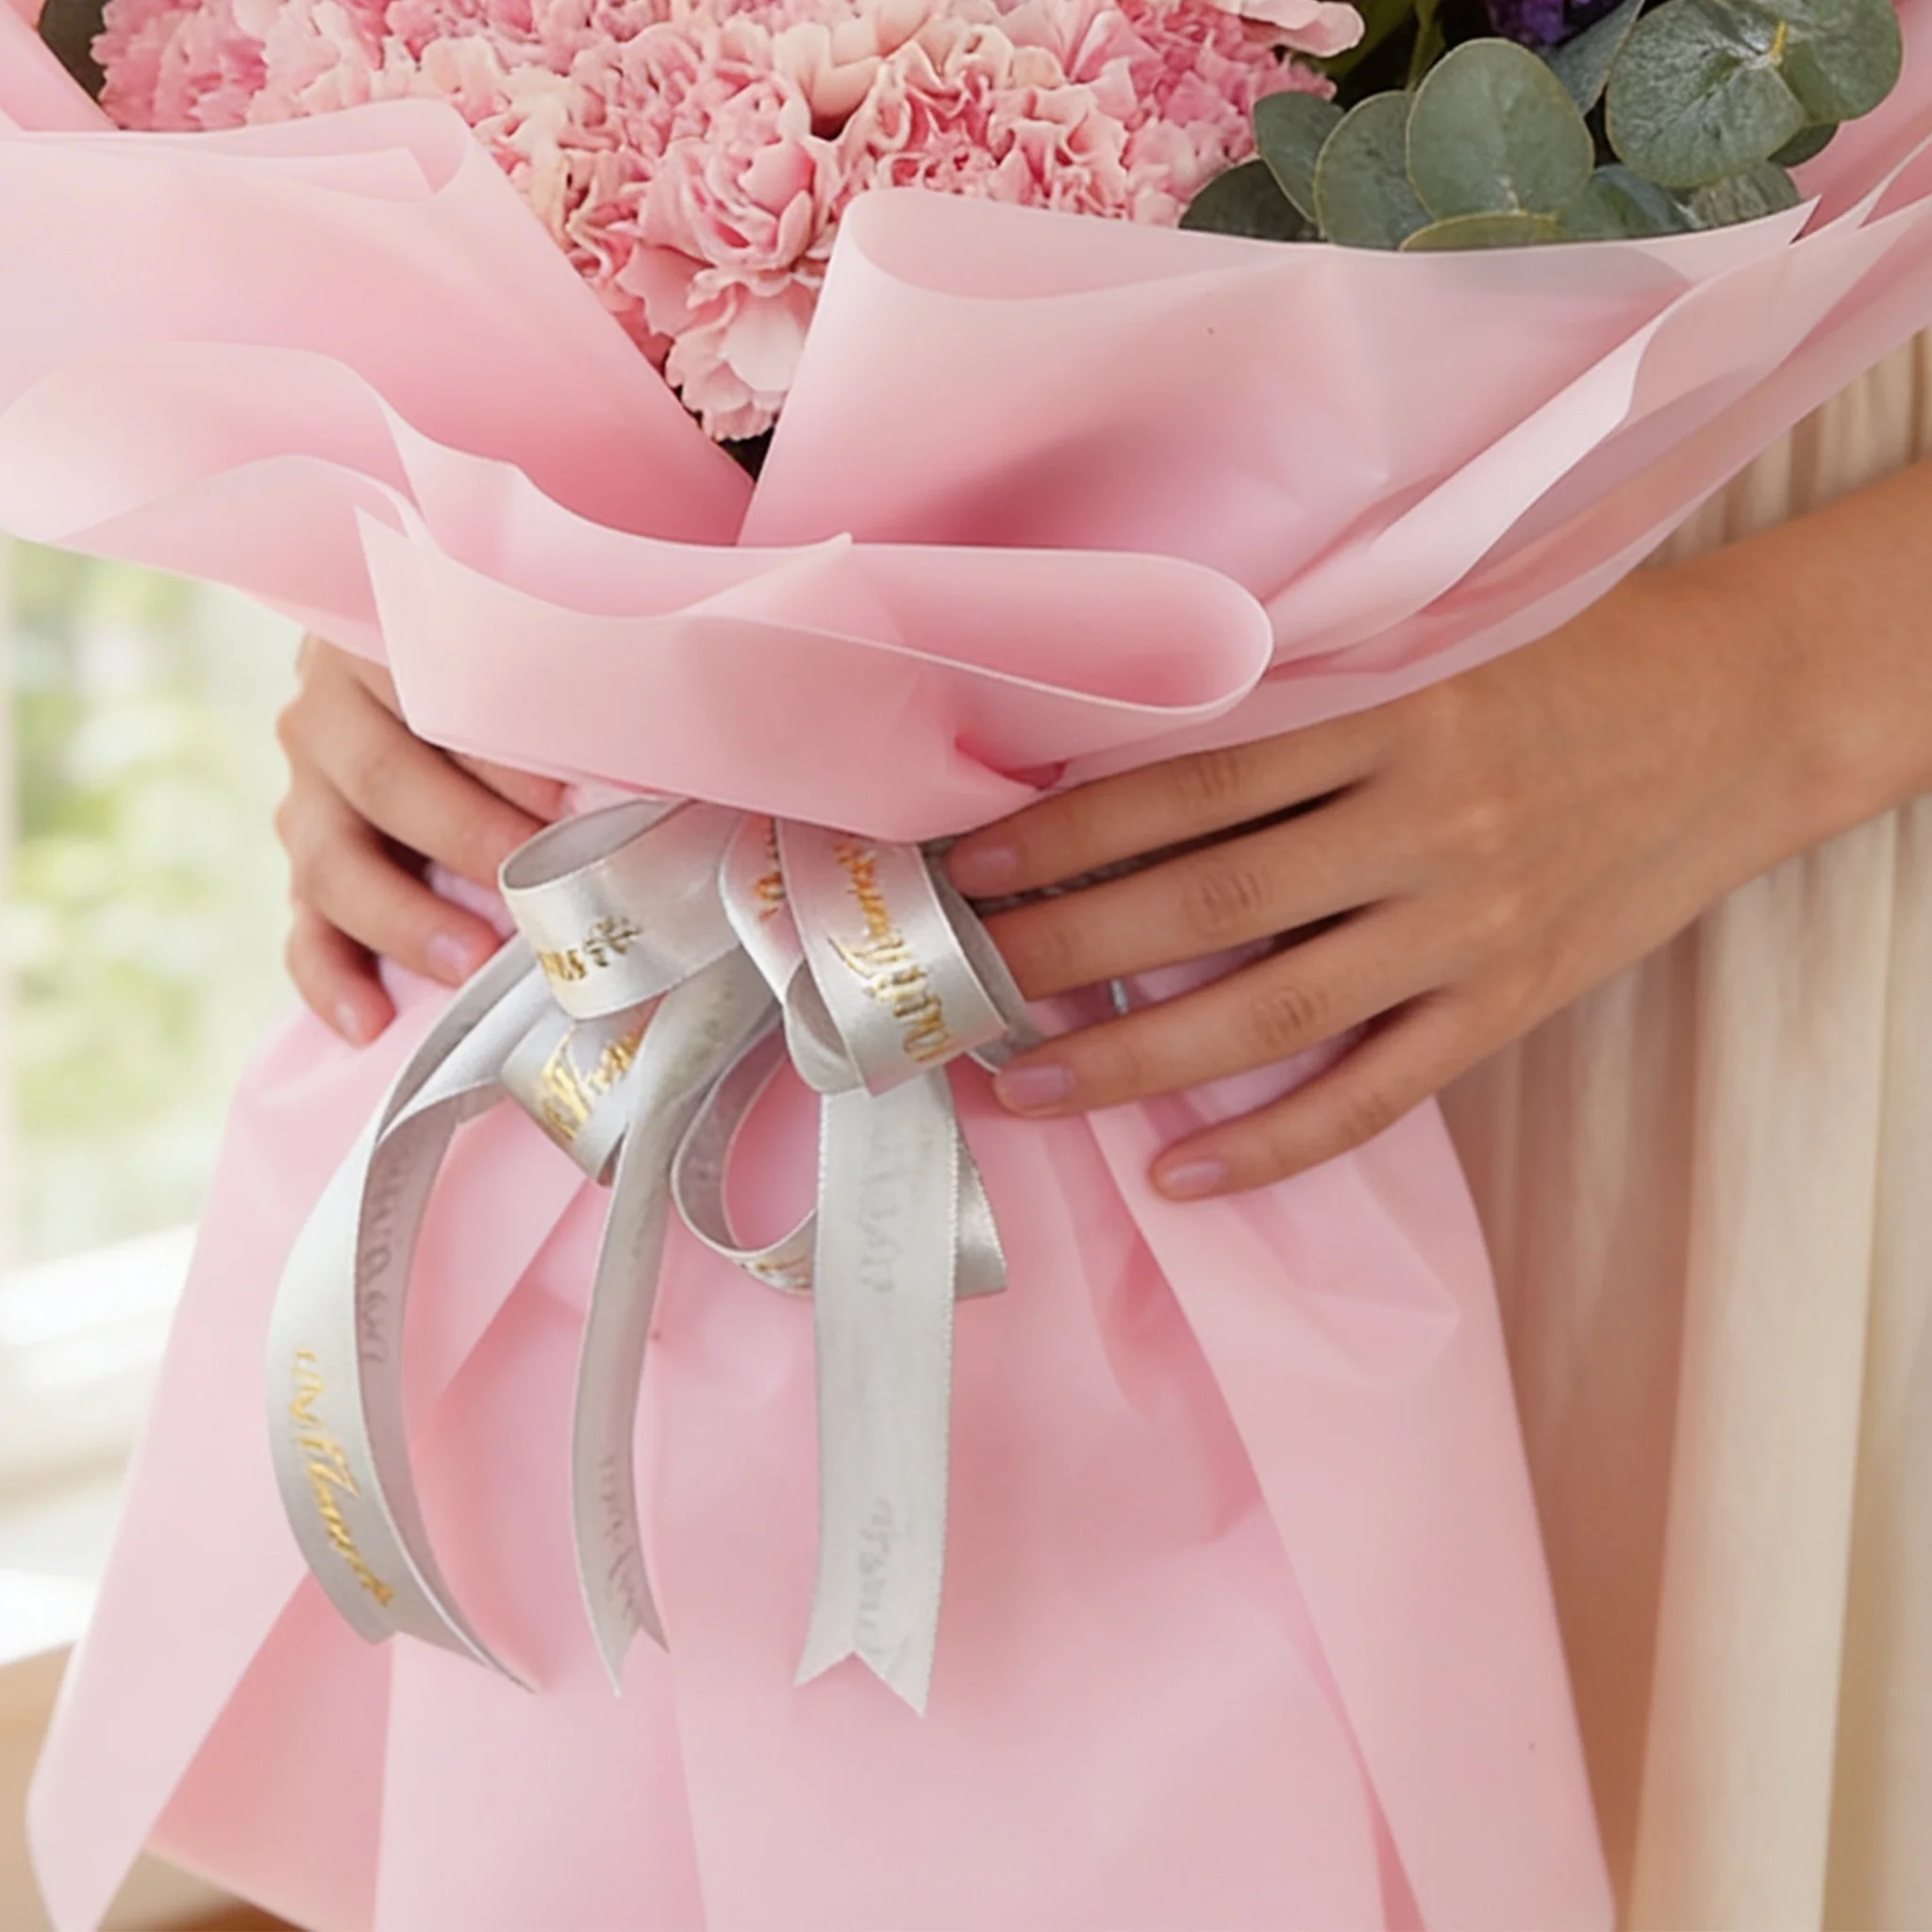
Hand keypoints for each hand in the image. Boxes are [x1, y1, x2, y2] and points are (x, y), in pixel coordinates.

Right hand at [275, 636, 565, 1042]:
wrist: (422, 678)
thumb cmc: (505, 674)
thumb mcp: (523, 663)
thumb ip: (562, 708)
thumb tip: (645, 780)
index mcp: (379, 643)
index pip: (434, 697)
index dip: (506, 757)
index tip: (573, 804)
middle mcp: (326, 714)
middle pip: (383, 780)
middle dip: (466, 839)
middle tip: (535, 891)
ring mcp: (306, 795)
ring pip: (333, 863)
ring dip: (406, 920)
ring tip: (471, 963)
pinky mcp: (306, 869)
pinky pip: (303, 932)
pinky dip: (333, 981)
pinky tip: (371, 1025)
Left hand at [948, 565, 1848, 1198]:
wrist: (1742, 717)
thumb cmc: (1566, 665)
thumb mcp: (1433, 648)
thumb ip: (1301, 703)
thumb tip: (1127, 761)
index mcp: (1391, 715)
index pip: (1194, 784)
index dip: (1070, 830)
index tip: (969, 867)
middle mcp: (1425, 822)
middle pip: (1208, 903)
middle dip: (1066, 950)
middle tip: (958, 986)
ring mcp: (1469, 923)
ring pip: (1273, 1012)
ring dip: (1134, 1057)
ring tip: (1025, 1086)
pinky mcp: (1509, 1002)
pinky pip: (1378, 1092)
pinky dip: (1276, 1141)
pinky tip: (1182, 1173)